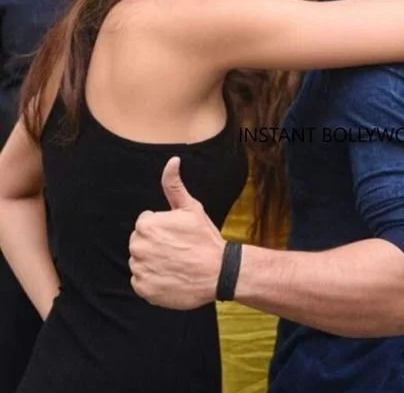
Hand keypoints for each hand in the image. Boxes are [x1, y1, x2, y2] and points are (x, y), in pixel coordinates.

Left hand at [129, 156, 225, 309]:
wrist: (218, 272)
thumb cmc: (205, 238)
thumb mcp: (191, 208)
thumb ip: (174, 184)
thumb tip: (173, 160)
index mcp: (146, 225)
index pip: (145, 224)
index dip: (163, 228)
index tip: (178, 234)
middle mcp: (138, 247)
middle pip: (140, 243)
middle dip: (155, 244)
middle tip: (178, 249)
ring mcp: (140, 270)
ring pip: (141, 262)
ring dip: (153, 262)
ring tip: (176, 263)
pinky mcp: (143, 290)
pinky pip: (142, 282)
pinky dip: (153, 281)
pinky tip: (171, 277)